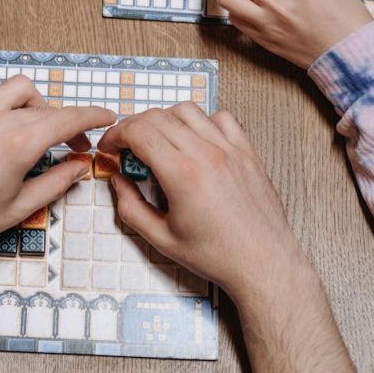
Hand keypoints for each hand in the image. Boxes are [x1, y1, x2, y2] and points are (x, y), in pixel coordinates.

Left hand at [0, 70, 115, 257]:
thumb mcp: (19, 208)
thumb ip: (55, 183)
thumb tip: (78, 166)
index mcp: (17, 145)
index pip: (66, 119)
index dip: (92, 116)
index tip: (106, 116)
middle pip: (44, 108)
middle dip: (65, 123)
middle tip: (70, 144)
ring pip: (14, 86)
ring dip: (31, 101)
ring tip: (33, 123)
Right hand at [99, 104, 309, 301]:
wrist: (263, 263)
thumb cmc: (219, 256)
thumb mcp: (162, 239)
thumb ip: (131, 207)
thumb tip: (118, 182)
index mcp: (183, 176)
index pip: (139, 132)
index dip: (116, 135)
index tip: (111, 146)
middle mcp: (207, 155)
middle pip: (158, 117)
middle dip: (133, 127)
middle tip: (127, 145)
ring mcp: (230, 150)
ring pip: (187, 110)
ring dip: (164, 119)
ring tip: (159, 141)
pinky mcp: (246, 152)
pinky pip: (221, 118)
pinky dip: (202, 122)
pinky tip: (195, 140)